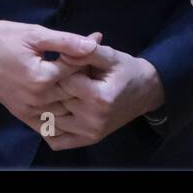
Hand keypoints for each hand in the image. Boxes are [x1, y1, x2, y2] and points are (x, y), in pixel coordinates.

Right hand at [0, 20, 101, 132]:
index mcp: (42, 78)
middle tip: (95, 64)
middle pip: (74, 93)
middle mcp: (37, 99)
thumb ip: (66, 42)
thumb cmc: (3, 38)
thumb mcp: (35, 33)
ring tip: (84, 81)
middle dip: (86, 78)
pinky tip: (70, 106)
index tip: (96, 44)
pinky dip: (62, 118)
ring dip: (77, 98)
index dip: (89, 57)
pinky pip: (48, 125)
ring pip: (65, 112)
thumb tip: (93, 43)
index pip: (77, 71)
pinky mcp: (22, 115)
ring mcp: (29, 110)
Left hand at [42, 44, 165, 149]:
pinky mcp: (88, 141)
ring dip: (46, 107)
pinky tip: (50, 114)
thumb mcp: (111, 56)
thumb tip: (62, 52)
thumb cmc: (127, 71)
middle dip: (51, 87)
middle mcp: (93, 119)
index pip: (63, 82)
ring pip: (52, 120)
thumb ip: (87, 53)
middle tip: (52, 77)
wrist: (146, 92)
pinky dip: (48, 130)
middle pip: (56, 100)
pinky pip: (57, 141)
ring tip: (47, 93)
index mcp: (98, 97)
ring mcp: (89, 133)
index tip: (61, 63)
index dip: (58, 69)